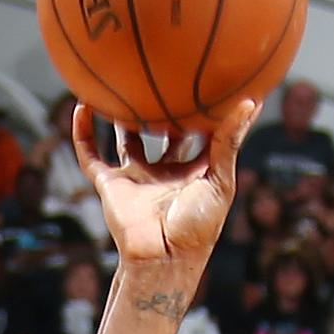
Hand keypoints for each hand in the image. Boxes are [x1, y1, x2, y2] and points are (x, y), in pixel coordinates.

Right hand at [72, 97, 256, 265]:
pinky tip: (82, 105)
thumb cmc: (198, 225)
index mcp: (192, 173)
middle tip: (165, 77)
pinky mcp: (110, 184)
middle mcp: (163, 173)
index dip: (203, 114)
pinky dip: (83, 133)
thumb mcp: (220, 179)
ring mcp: (136, 177)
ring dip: (121, 117)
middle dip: (164, 112)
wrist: (163, 256)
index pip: (199, 136)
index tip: (210, 84)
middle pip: (162, 135)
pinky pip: (91, 155)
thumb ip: (230, 141)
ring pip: (126, 140)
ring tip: (120, 84)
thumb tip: (252, 102)